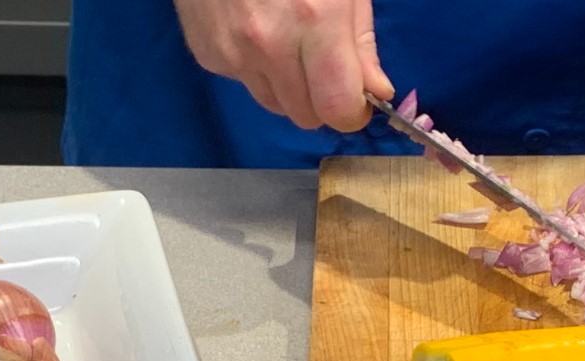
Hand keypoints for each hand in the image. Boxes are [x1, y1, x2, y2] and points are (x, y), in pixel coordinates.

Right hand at [172, 0, 393, 132]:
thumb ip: (360, 41)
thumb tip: (376, 91)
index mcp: (315, 20)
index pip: (336, 109)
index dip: (352, 112)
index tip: (356, 100)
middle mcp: (270, 46)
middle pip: (305, 117)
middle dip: (321, 100)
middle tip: (324, 66)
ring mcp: (234, 53)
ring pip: (275, 106)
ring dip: (289, 88)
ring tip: (287, 42)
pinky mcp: (208, 55)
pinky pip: (246, 83)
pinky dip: (258, 69)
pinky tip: (256, 29)